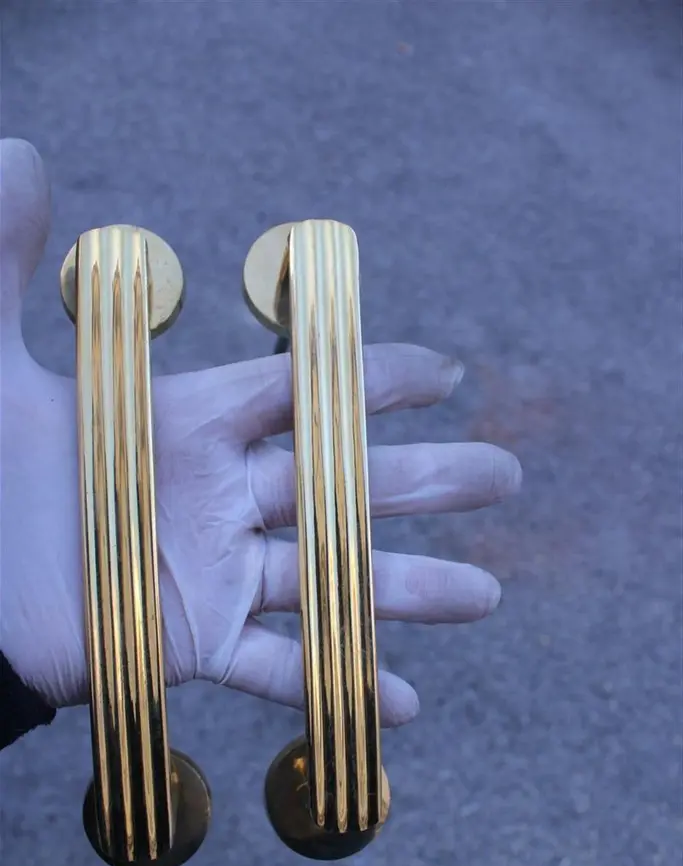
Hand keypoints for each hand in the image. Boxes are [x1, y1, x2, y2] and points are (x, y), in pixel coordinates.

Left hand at [0, 138, 521, 724]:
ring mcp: (213, 570)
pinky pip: (278, 667)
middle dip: (425, 478)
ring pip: (328, 578)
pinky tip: (400, 704)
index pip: (299, 391)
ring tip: (486, 595)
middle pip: (340, 482)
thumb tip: (19, 154)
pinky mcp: (194, 640)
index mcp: (188, 422)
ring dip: (408, 588)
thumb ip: (4, 262)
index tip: (445, 374)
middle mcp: (217, 493)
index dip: (372, 380)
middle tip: (502, 474)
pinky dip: (338, 683)